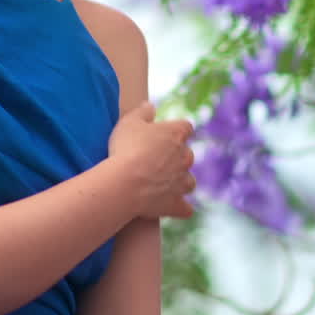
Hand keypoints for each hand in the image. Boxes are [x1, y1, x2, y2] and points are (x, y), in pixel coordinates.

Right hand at [107, 102, 195, 218]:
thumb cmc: (126, 148)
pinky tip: (171, 206)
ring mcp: (182, 182)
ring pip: (189, 181)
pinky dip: (180, 207)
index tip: (164, 134)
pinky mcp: (176, 204)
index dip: (175, 130)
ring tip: (162, 184)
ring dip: (180, 181)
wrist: (125, 183)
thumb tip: (150, 105)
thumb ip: (142, 112)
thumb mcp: (129, 122)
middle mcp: (185, 157)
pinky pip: (185, 208)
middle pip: (187, 155)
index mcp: (176, 134)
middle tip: (154, 161)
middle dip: (175, 158)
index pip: (185, 127)